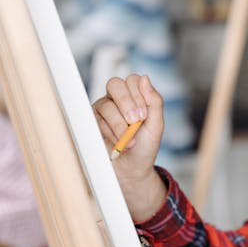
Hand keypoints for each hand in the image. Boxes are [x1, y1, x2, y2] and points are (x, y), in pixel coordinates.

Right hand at [93, 74, 166, 220]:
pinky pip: (97, 120)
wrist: (132, 169)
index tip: (144, 115)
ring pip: (106, 105)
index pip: (132, 80)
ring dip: (120, 125)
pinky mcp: (91, 122)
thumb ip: (154, 100)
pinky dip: (110, 133)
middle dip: (127, 103)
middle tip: (136, 121)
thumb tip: (145, 77)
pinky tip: (118, 143)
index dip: (138, 94)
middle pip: (115, 84)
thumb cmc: (145, 146)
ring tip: (129, 141)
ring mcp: (102, 109)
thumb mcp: (156, 124)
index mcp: (135, 95)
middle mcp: (116, 99)